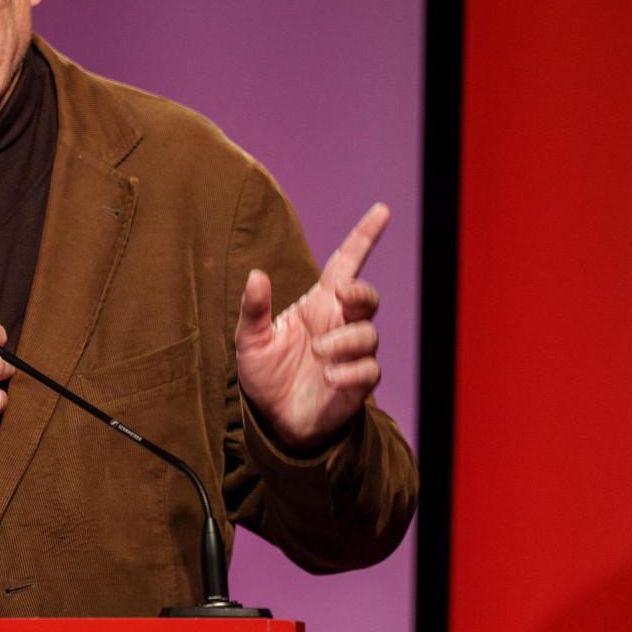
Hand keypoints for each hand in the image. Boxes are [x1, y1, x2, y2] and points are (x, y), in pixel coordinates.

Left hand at [236, 203, 389, 449]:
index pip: (348, 262)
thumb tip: (256, 275)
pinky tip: (329, 378)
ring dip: (345, 340)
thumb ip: (253, 309)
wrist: (274, 420)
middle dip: (360, 291)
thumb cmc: (266, 375)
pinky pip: (369, 370)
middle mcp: (340, 324)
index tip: (382, 210)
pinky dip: (350, 372)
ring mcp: (351, 353)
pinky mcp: (358, 383)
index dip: (365, 236)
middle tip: (341, 296)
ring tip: (319, 355)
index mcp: (319, 304)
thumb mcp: (250, 340)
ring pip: (368, 334)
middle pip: (367, 295)